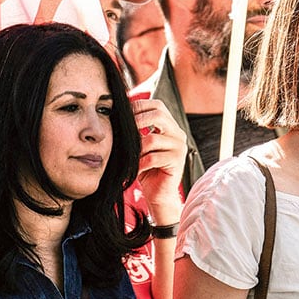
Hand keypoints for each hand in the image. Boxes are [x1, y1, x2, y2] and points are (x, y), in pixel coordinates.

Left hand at [132, 99, 184, 221]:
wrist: (159, 193)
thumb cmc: (147, 168)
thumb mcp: (141, 145)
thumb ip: (137, 129)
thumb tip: (118, 112)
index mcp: (170, 126)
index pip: (157, 105)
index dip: (139, 106)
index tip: (123, 114)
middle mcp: (178, 134)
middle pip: (158, 115)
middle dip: (137, 121)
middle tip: (124, 132)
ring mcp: (180, 147)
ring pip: (152, 139)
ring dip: (136, 149)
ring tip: (130, 157)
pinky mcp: (177, 161)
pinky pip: (152, 158)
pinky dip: (140, 163)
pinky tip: (136, 169)